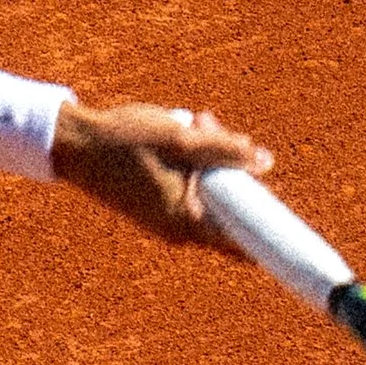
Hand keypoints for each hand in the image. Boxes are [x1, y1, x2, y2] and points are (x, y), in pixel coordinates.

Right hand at [50, 102, 272, 253]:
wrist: (73, 144)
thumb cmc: (124, 142)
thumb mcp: (182, 139)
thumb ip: (226, 149)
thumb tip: (266, 162)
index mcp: (186, 222)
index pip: (242, 243)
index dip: (270, 232)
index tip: (293, 225)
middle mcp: (178, 229)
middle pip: (228, 210)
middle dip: (236, 172)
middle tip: (225, 133)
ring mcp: (165, 217)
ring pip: (209, 194)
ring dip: (213, 162)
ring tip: (197, 122)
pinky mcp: (155, 203)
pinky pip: (189, 189)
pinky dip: (195, 165)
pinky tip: (185, 132)